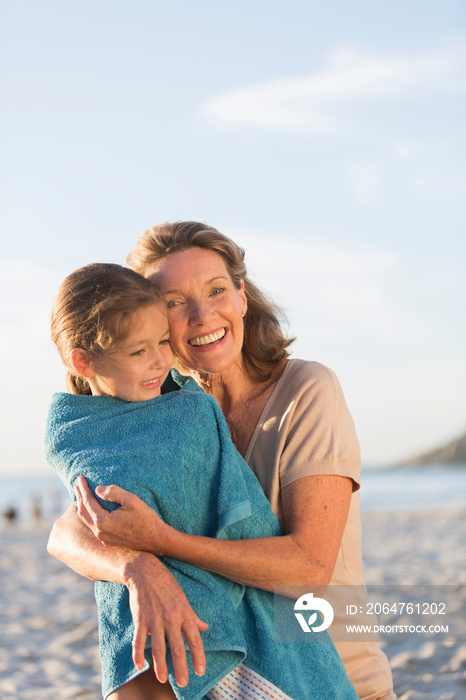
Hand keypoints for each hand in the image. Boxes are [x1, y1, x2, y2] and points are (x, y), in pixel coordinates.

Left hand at [75, 476, 166, 552]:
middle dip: (79, 497)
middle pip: (83, 513)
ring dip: (83, 507)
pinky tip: (93, 511)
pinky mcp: (109, 542)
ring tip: (81, 496)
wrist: (156, 540)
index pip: (88, 502)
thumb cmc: (146, 519)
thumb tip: (97, 489)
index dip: (84, 489)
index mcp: (102, 521)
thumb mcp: (131, 500)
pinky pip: (94, 527)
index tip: (80, 478)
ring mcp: (103, 539)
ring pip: (87, 521)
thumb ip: (113, 492)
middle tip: (77, 485)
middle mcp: (99, 532)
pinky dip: (90, 516)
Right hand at [124, 551, 208, 686]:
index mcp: (184, 613)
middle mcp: (171, 618)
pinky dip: (138, 654)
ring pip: (158, 647)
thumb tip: (205, 628)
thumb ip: (193, 616)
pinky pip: (138, 640)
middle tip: (184, 683)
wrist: (145, 571)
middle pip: (177, 647)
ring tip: (164, 679)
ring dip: (161, 665)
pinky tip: (140, 666)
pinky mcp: (140, 618)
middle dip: (181, 667)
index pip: (194, 639)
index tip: (200, 671)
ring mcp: (155, 619)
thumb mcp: (183, 599)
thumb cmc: (167, 585)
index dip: (198, 656)